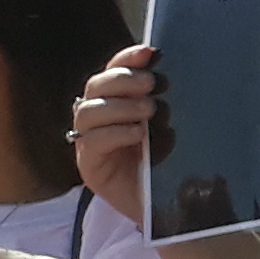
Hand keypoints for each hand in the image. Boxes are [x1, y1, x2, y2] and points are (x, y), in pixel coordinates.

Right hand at [71, 46, 165, 215]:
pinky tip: (138, 134)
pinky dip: (116, 133)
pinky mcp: (89, 166)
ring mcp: (89, 142)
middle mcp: (98, 118)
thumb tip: (165, 69)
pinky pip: (92, 142)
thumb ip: (164, 99)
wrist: (171, 205)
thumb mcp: (171, 124)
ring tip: (149, 110)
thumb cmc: (172, 161)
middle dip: (123, 80)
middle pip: (96, 87)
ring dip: (120, 106)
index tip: (150, 53)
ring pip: (88, 112)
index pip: (113, 71)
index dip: (127, 59)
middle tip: (151, 84)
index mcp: (117, 102)